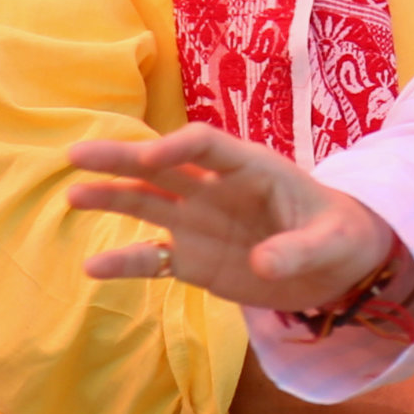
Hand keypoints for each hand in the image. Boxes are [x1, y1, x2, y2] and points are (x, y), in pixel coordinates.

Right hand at [68, 125, 403, 311]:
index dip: (176, 146)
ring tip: (72, 196)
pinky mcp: (194, 259)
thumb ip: (299, 249)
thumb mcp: (333, 242)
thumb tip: (261, 264)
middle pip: (163, 166)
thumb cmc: (341, 236)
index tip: (149, 157)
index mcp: (252, 167)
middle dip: (123, 159)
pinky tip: (93, 268)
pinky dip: (126, 262)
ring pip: (148, 204)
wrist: (338, 268)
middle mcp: (217, 189)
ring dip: (112, 198)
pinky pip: (154, 258)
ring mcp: (201, 222)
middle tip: (76, 154)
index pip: (206, 145)